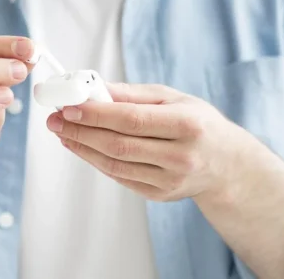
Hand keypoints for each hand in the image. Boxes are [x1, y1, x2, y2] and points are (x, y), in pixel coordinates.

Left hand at [48, 82, 246, 202]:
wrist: (227, 165)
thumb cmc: (199, 124)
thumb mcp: (175, 99)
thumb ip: (133, 94)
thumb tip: (95, 88)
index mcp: (187, 125)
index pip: (132, 120)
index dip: (97, 114)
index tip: (70, 106)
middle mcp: (180, 156)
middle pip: (119, 145)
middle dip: (81, 131)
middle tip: (56, 119)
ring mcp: (170, 180)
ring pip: (115, 165)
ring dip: (83, 148)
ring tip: (63, 132)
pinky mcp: (160, 195)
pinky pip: (120, 177)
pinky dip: (97, 161)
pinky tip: (82, 147)